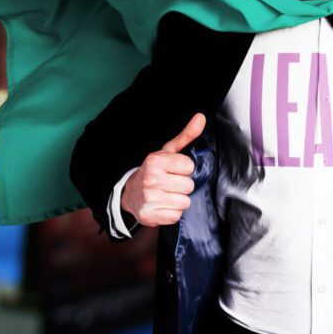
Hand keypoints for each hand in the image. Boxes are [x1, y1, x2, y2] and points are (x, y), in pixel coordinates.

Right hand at [122, 112, 203, 226]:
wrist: (130, 194)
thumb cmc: (154, 171)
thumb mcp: (167, 152)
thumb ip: (186, 135)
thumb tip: (201, 117)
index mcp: (155, 161)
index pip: (189, 166)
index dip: (184, 169)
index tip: (173, 170)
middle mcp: (150, 179)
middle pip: (188, 186)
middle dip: (182, 186)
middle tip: (169, 184)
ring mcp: (149, 199)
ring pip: (184, 202)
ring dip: (178, 200)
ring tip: (166, 195)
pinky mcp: (149, 216)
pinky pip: (176, 216)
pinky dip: (172, 213)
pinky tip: (162, 206)